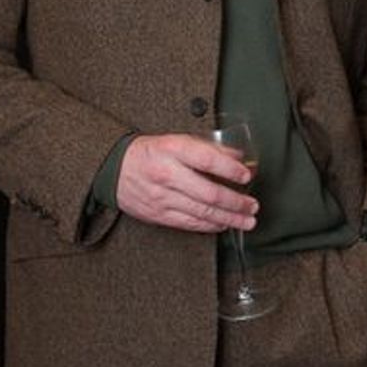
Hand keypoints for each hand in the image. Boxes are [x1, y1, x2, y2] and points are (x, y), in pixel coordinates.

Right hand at [115, 132, 257, 232]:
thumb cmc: (150, 152)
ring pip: (202, 212)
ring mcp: (161, 197)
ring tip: (247, 220)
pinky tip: (224, 224)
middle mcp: (166, 174)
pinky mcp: (158, 214)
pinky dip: (210, 225)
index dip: (230, 169)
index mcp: (172, 149)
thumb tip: (239, 158)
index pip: (207, 160)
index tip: (247, 175)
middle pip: (209, 193)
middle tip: (253, 205)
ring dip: (229, 218)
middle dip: (236, 202)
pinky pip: (190, 223)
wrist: (113, 169)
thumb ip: (208, 148)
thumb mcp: (176, 140)